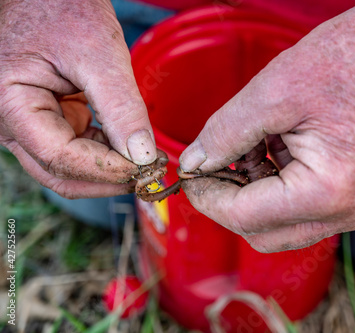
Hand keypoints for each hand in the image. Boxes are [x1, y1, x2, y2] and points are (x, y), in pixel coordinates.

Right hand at [0, 0, 159, 197]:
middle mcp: (15, 123)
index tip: (145, 168)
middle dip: (108, 179)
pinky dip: (108, 155)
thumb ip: (121, 107)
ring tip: (148, 161)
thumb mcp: (98, 54)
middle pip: (61, 173)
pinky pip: (80, 150)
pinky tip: (134, 148)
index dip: (105, 170)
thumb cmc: (62, 9)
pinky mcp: (53, 121)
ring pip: (71, 168)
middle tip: (150, 175)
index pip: (59, 157)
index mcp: (13, 104)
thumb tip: (143, 155)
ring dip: (110, 171)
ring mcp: (33, 125)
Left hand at [177, 0, 354, 251]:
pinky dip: (277, 186)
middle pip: (262, 233)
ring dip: (253, 192)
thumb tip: (193, 162)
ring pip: (280, 224)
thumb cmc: (352, 59)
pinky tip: (275, 148)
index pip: (245, 217)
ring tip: (253, 143)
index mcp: (330, 193)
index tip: (189, 170)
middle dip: (229, 199)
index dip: (207, 195)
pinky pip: (302, 209)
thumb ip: (225, 133)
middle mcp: (348, 213)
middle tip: (214, 159)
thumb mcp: (274, 92)